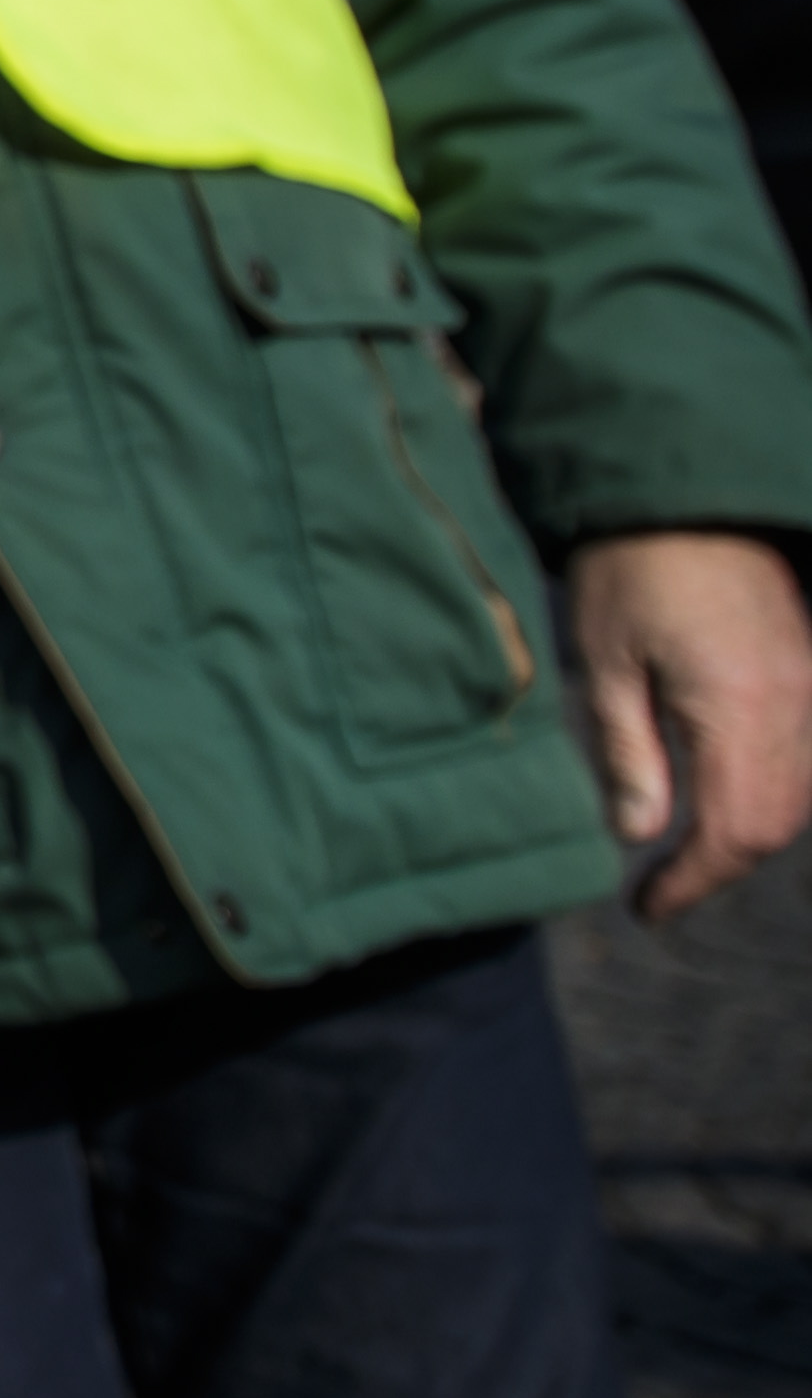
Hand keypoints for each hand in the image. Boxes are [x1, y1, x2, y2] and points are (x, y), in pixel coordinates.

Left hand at [568, 529, 811, 920]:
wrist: (686, 488)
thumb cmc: (630, 567)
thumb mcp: (605, 661)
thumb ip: (626, 753)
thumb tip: (637, 836)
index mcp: (742, 709)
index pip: (736, 831)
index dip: (694, 882)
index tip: (647, 909)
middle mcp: (796, 707)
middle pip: (778, 822)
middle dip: (721, 865)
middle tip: (661, 888)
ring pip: (799, 795)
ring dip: (749, 831)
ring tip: (684, 852)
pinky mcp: (809, 669)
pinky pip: (805, 755)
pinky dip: (769, 789)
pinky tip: (722, 795)